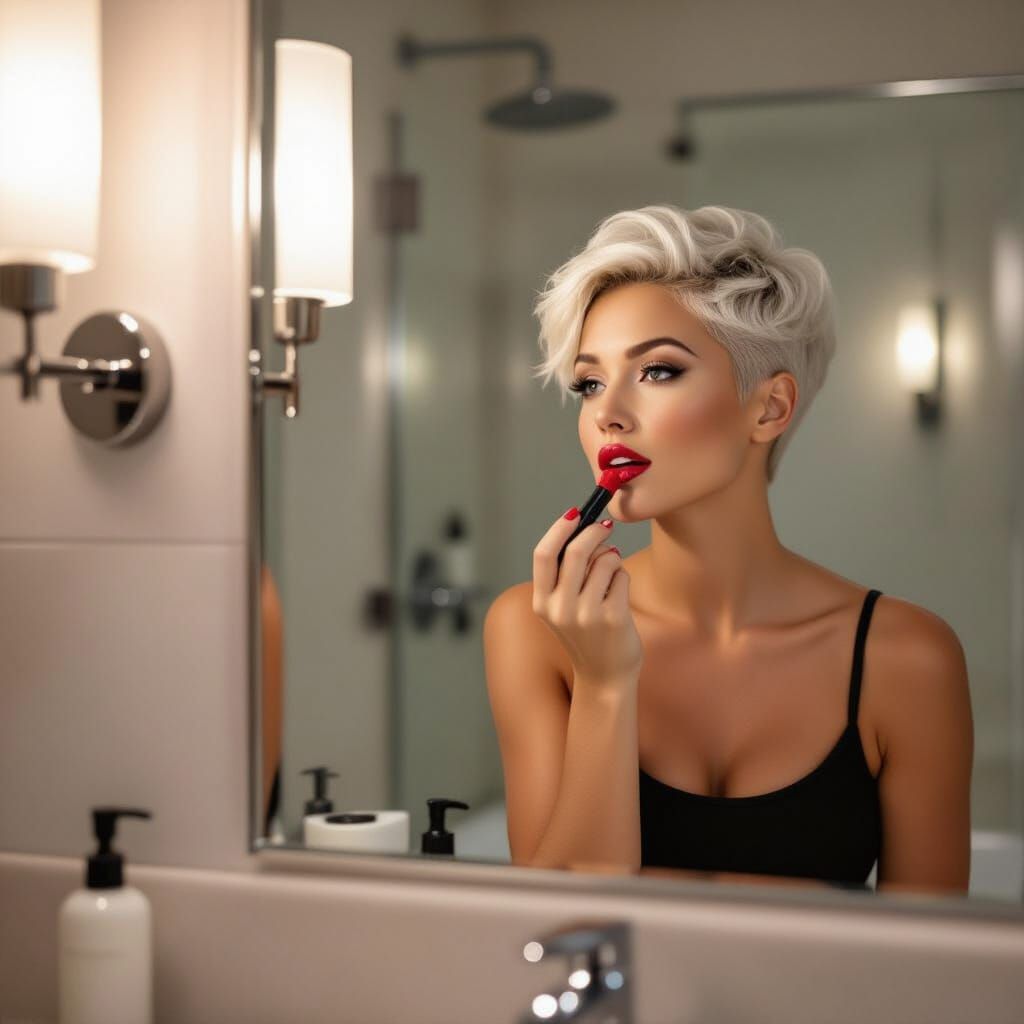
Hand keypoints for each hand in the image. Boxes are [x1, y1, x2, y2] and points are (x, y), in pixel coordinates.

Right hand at [531, 509, 642, 687]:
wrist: (605, 676)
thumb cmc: (586, 634)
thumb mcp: (562, 607)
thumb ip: (565, 574)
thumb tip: (582, 528)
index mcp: (542, 602)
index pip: (543, 554)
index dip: (559, 529)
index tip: (575, 513)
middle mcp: (560, 609)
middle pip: (576, 552)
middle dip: (594, 532)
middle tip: (606, 527)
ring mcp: (586, 615)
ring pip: (604, 561)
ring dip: (612, 558)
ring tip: (612, 574)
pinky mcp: (613, 618)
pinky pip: (622, 576)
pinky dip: (623, 576)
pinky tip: (619, 593)